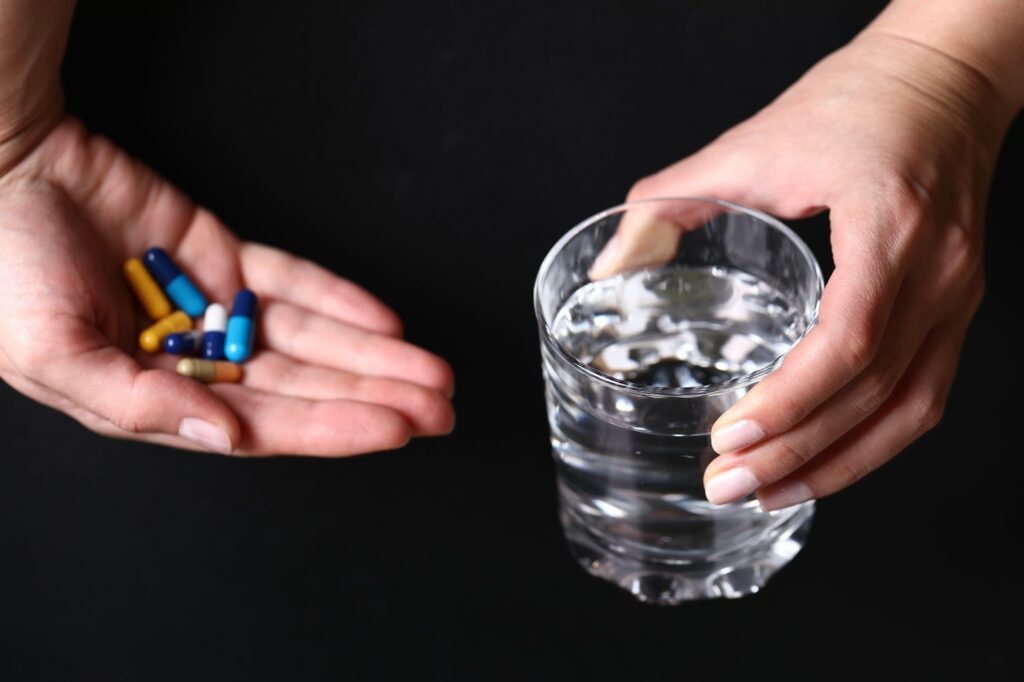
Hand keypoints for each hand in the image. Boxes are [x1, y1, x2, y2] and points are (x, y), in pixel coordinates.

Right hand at [0, 117, 453, 455]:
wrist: (6, 170)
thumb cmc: (6, 269)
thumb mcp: (53, 352)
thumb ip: (138, 403)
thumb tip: (222, 436)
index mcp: (158, 396)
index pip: (263, 425)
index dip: (331, 428)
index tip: (392, 428)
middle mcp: (197, 359)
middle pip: (303, 387)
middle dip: (373, 398)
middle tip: (438, 408)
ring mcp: (216, 308)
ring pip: (311, 339)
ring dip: (373, 355)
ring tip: (431, 371)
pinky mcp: (225, 258)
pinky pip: (291, 281)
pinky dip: (338, 298)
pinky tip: (383, 320)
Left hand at [594, 32, 1015, 508]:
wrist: (942, 77)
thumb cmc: (855, 100)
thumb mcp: (751, 143)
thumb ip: (669, 201)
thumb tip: (609, 268)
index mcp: (887, 223)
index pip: (850, 338)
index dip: (790, 398)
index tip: (731, 433)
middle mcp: (937, 269)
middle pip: (875, 391)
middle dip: (796, 452)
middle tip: (727, 482)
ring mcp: (958, 293)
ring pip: (910, 410)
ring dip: (839, 465)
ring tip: (770, 494)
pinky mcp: (956, 306)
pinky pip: (926, 394)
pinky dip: (875, 441)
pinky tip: (826, 463)